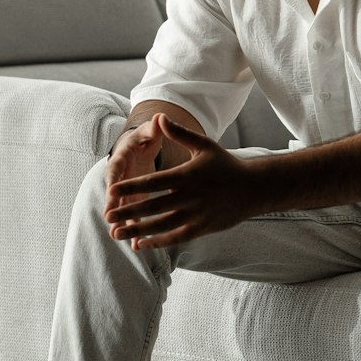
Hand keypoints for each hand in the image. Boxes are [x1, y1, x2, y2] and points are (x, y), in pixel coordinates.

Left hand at [103, 114, 259, 248]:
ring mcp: (196, 215)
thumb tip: (159, 117)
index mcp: (186, 175)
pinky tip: (140, 243)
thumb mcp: (204, 145)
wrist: (254, 188)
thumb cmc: (226, 165)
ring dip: (137, 230)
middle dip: (128, 212)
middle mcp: (189, 197)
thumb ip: (180, 134)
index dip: (130, 187)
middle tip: (106, 216)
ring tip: (116, 233)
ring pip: (161, 225)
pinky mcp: (202, 228)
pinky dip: (157, 241)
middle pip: (152, 206)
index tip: (111, 191)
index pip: (152, 182)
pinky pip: (175, 237)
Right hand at [103, 119, 163, 228]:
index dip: (113, 179)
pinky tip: (137, 244)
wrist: (141, 145)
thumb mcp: (149, 131)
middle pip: (114, 192)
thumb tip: (158, 118)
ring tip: (119, 236)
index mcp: (122, 157)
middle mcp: (121, 176)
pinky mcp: (134, 200)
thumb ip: (153, 128)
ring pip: (122, 207)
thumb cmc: (146, 137)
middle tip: (109, 218)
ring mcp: (126, 190)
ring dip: (121, 221)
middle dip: (112, 205)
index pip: (115, 168)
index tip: (111, 190)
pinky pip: (134, 216)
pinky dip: (135, 228)